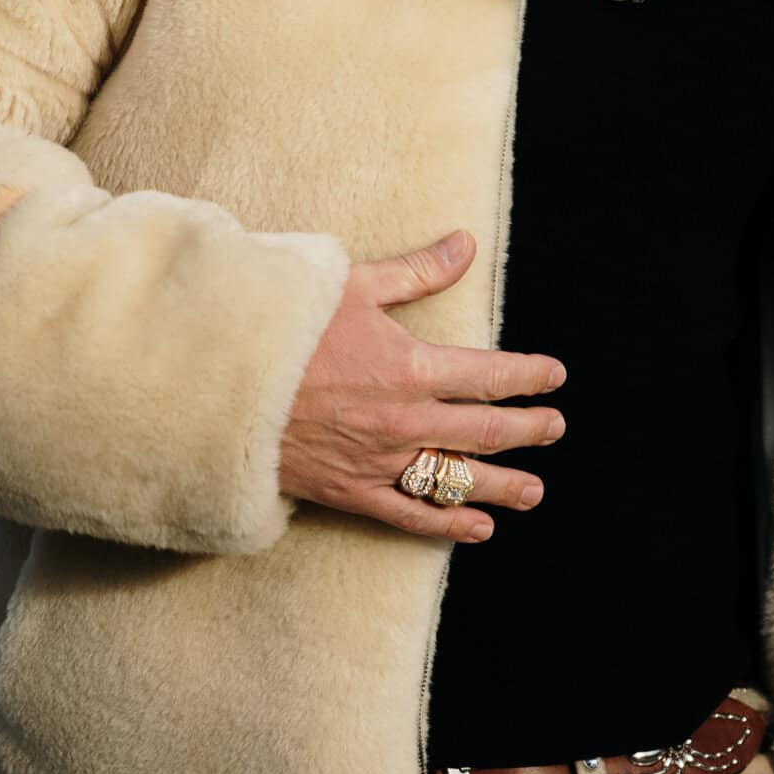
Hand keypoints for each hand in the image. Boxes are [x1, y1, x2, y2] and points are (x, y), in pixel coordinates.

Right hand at [279, 228, 566, 541]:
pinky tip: (478, 528)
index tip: (554, 376)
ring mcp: (379, 461)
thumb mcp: (353, 284)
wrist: (218, 382)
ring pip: (457, 479)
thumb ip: (418, 272)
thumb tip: (466, 244)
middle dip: (528, 429)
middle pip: (486, 430)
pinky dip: (448, 524)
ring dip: (503, 485)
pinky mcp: (349, 491)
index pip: (492, 375)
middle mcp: (405, 420)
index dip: (529, 376)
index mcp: (411, 367)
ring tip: (535, 490)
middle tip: (555, 428)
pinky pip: (409, 515)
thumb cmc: (282, 325)